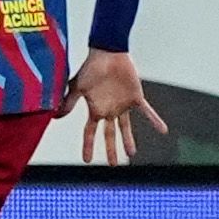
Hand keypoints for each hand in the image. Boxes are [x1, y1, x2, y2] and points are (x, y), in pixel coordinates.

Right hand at [67, 47, 168, 164]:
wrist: (108, 53)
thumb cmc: (90, 67)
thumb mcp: (77, 87)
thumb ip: (69, 102)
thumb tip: (55, 116)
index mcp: (95, 109)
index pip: (90, 132)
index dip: (89, 146)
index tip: (87, 160)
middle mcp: (109, 110)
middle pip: (109, 134)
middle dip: (111, 150)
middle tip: (113, 164)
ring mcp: (122, 105)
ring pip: (126, 127)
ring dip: (129, 140)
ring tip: (132, 154)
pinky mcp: (136, 98)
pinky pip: (147, 112)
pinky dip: (154, 120)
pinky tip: (163, 130)